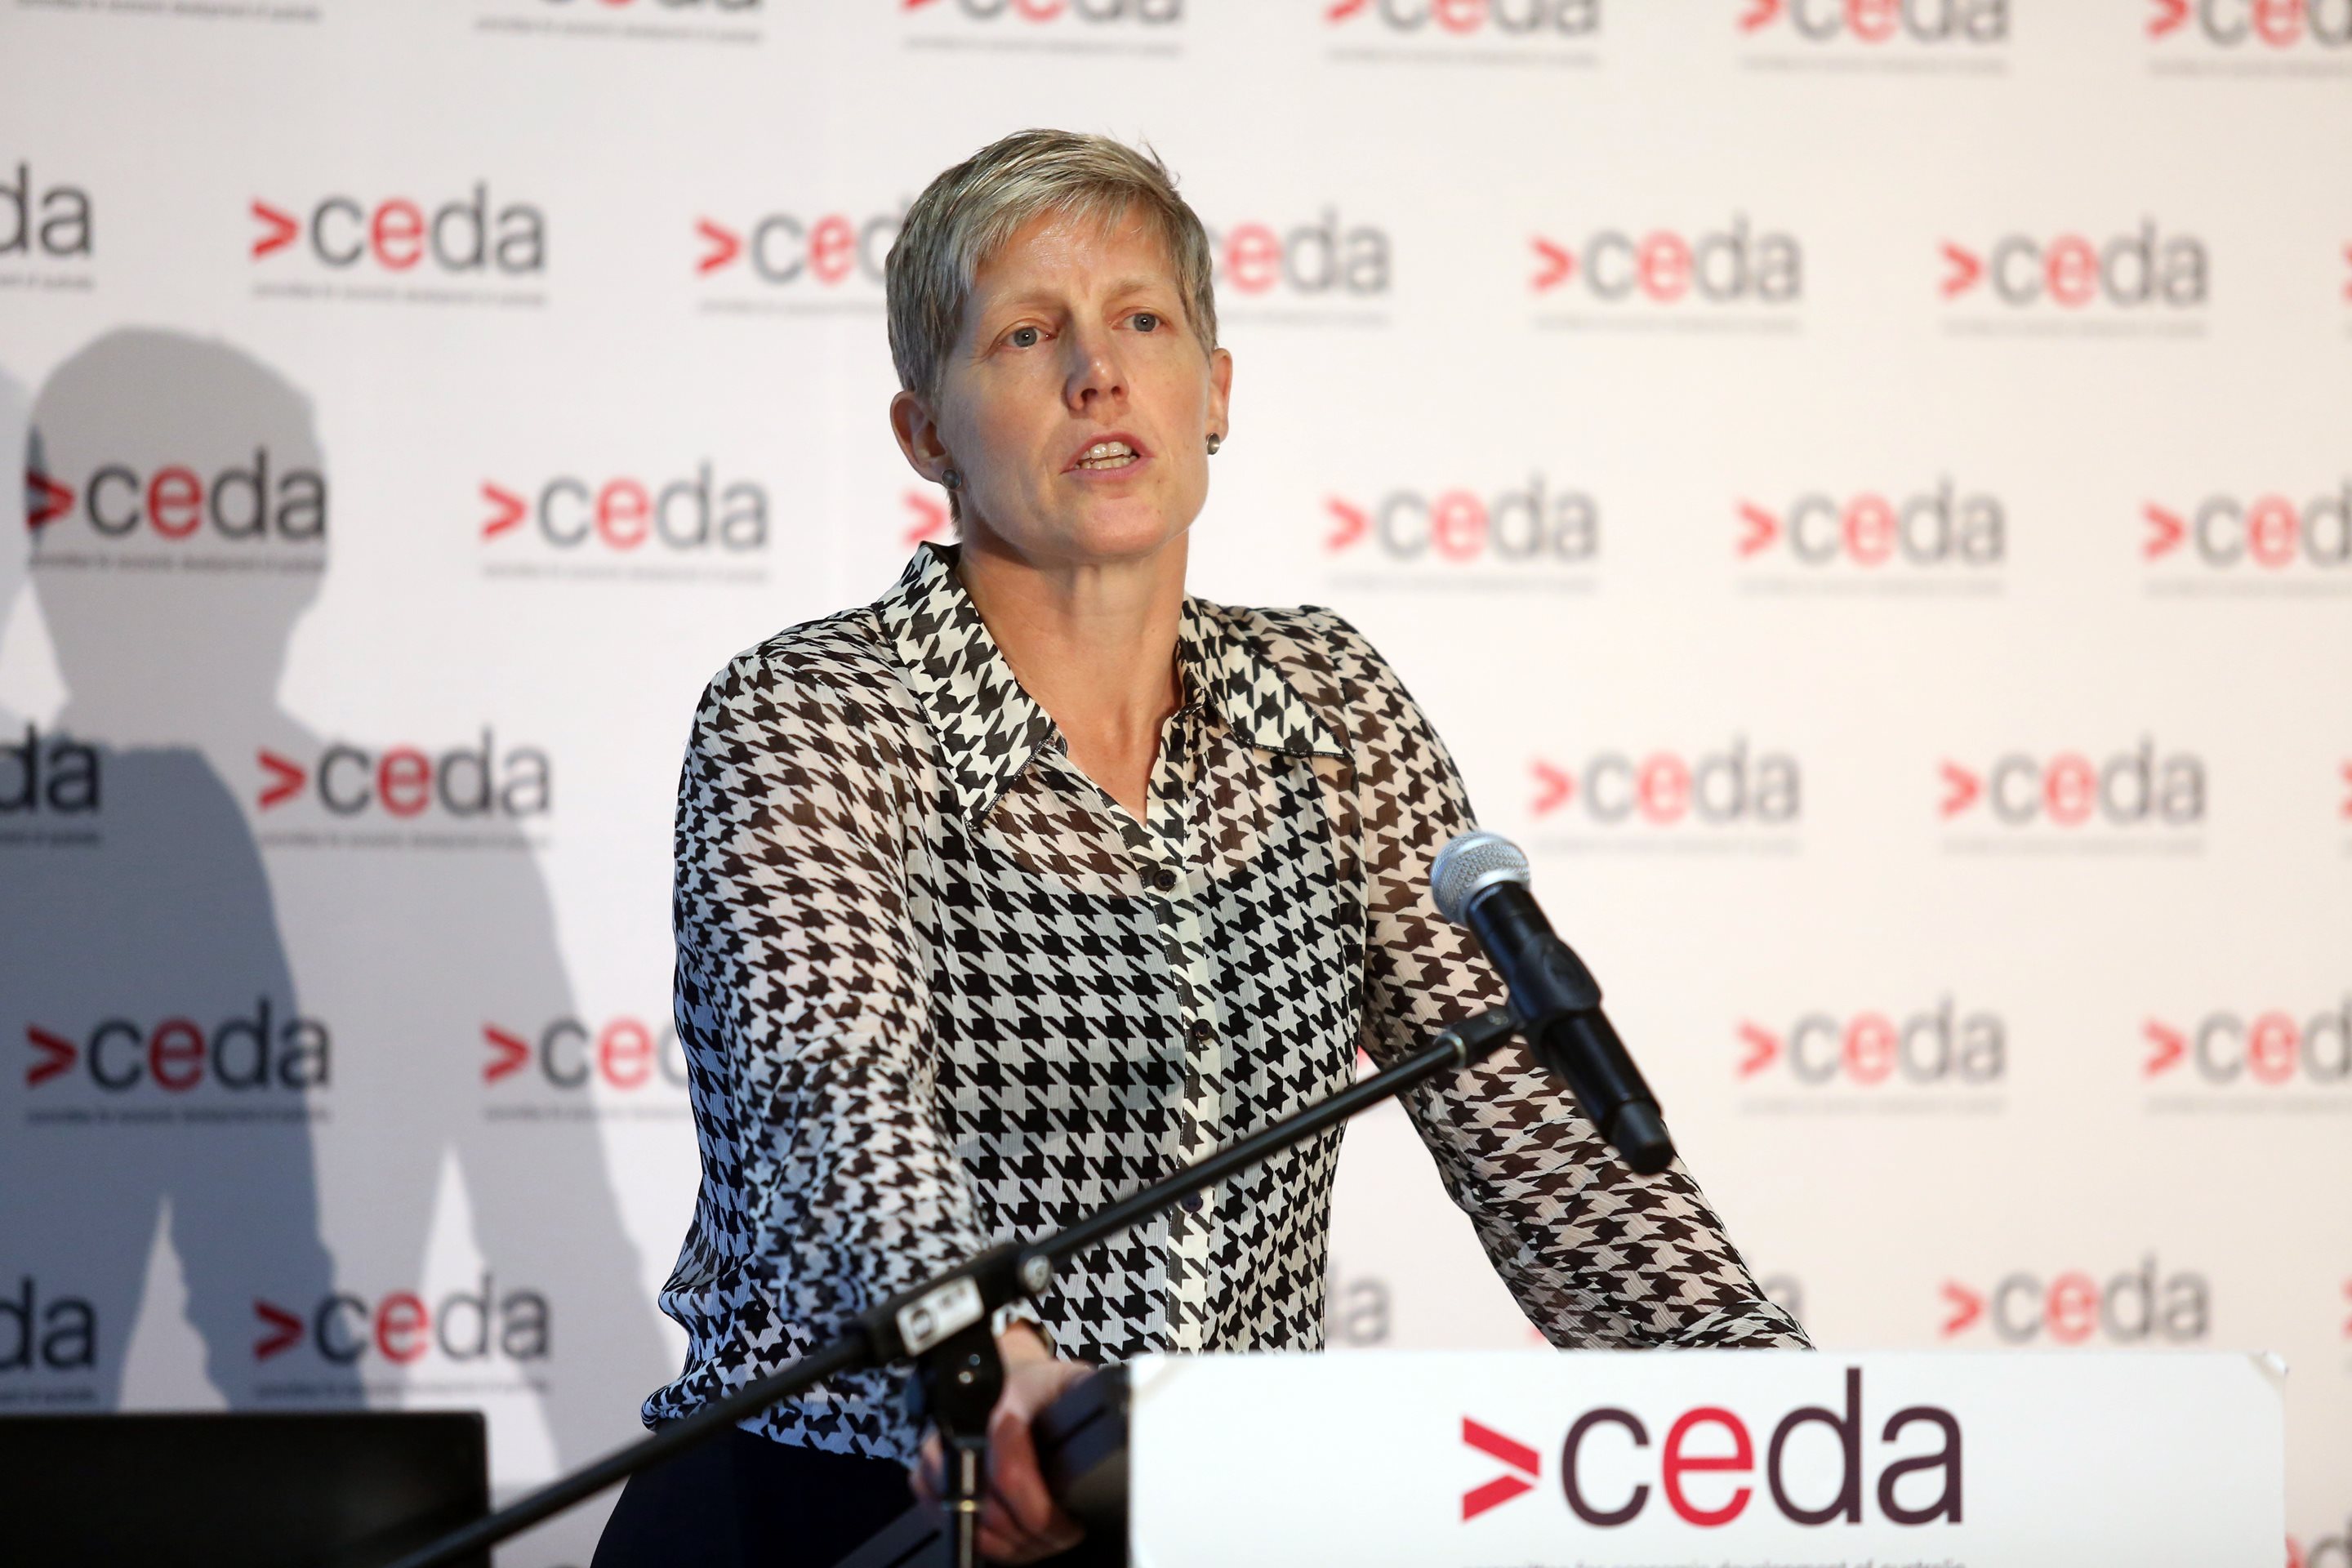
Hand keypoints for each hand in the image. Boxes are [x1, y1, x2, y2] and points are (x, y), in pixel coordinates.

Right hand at [909, 1324, 1092, 1563]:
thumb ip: (1091, 1398)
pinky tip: (1011, 1531)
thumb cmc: (1037, 1388)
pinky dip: (983, 1540)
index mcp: (1002, 1409)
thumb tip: (1123, 1416)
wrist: (1000, 1380)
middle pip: (991, 1511)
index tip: (1069, 1525)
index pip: (1011, 1475)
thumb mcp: (1072, 1383)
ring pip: (970, 1525)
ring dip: (1010, 1543)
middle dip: (1033, 1535)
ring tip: (1041, 1536)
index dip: (1041, 1512)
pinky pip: (948, 1525)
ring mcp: (938, 1456)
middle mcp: (962, 1432)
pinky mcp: (925, 1477)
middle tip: (1062, 1535)